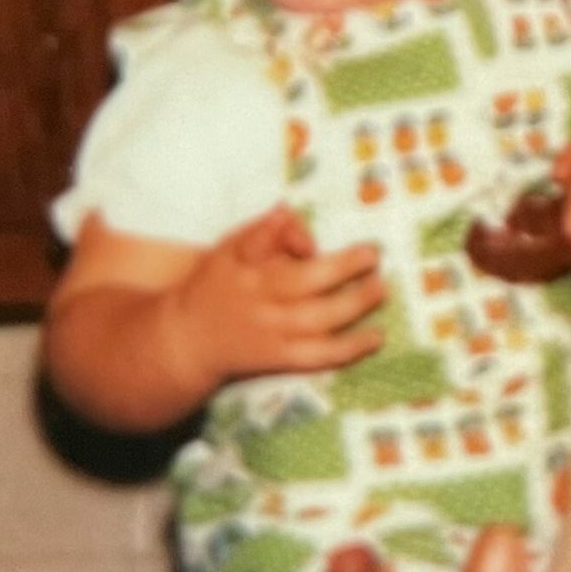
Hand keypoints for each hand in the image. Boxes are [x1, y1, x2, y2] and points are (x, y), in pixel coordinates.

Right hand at [168, 207, 386, 389]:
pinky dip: (350, 349)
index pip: (260, 243)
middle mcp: (258, 298)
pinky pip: (319, 356)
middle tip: (373, 254)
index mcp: (243, 265)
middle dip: (342, 267)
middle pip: (302, 281)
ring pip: (317, 320)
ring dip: (355, 305)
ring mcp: (271, 331)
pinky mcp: (280, 358)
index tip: (301, 220)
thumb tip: (289, 213)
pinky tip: (376, 337)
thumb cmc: (217, 284)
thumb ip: (261, 233)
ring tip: (381, 289)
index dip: (283, 232)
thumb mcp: (229, 250)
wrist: (189, 341)